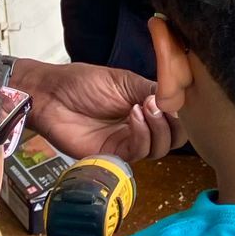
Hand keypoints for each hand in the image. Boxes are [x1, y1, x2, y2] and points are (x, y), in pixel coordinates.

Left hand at [15, 60, 181, 162]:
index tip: (174, 98)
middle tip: (157, 105)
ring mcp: (128, 142)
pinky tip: (133, 117)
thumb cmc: (82, 83)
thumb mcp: (125, 80)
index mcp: (145, 107)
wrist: (53, 94)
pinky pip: (139, 153)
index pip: (176, 118)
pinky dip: (143, 135)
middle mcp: (140, 127)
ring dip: (158, 127)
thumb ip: (152, 90)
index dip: (181, 112)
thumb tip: (176, 101)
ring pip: (160, 149)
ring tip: (143, 107)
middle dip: (173, 123)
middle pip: (174, 138)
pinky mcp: (114, 155)